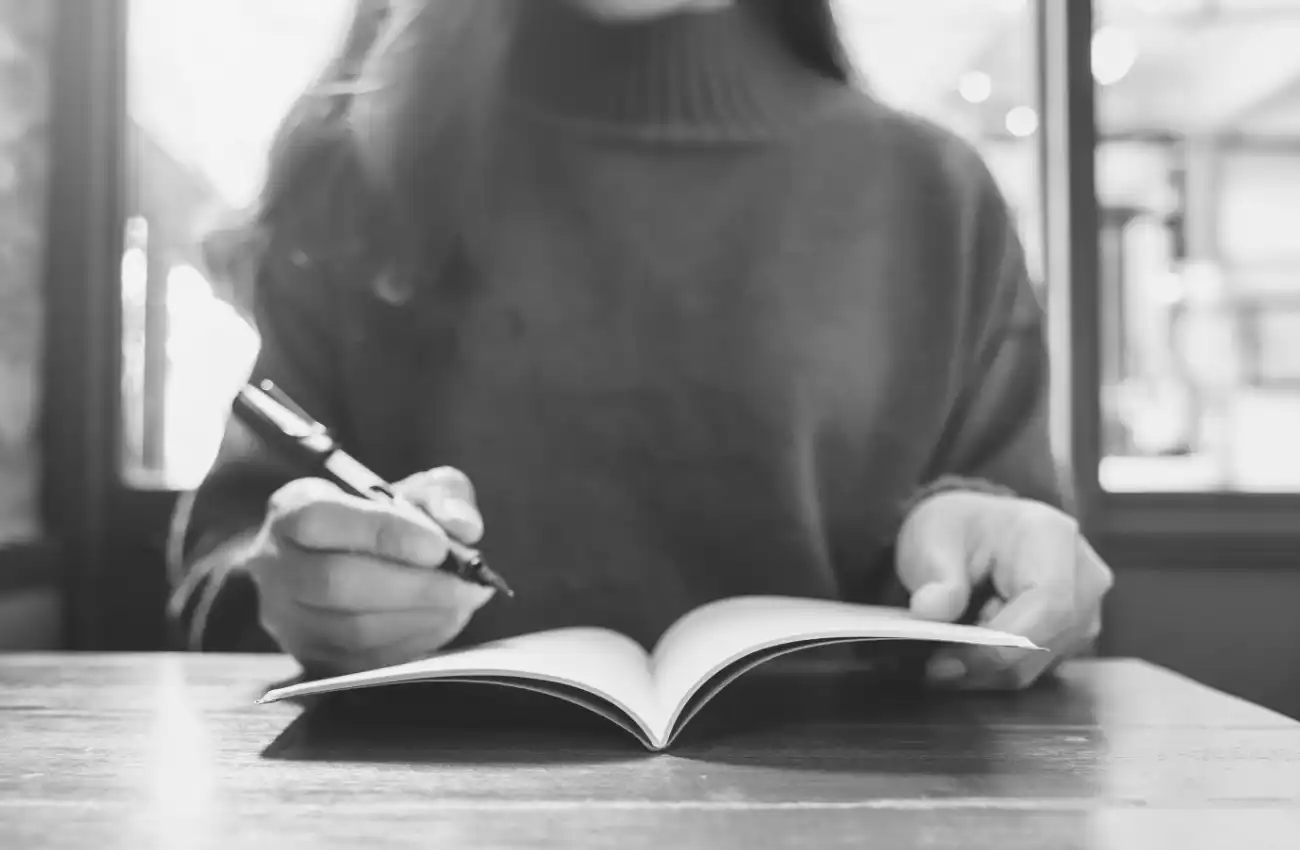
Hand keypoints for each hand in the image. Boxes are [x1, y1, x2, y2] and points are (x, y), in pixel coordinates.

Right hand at [246, 466, 493, 674]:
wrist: (354, 561)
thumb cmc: (386, 521)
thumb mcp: (416, 490)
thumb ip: (443, 496)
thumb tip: (463, 526)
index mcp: (292, 509)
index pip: (320, 519)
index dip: (382, 533)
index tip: (438, 546)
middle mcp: (274, 566)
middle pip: (335, 582)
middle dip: (412, 586)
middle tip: (465, 584)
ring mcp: (286, 619)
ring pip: (350, 629)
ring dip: (419, 618)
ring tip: (462, 602)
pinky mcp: (309, 658)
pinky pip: (362, 661)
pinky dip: (412, 642)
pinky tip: (443, 621)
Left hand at [895, 490, 1113, 689]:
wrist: (974, 532)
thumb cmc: (957, 529)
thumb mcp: (932, 540)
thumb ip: (935, 576)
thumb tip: (929, 611)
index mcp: (1052, 537)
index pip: (1047, 606)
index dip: (1000, 643)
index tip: (946, 660)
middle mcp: (1084, 574)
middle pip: (1046, 641)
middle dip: (986, 662)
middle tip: (935, 665)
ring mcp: (1088, 608)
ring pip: (1042, 663)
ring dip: (990, 667)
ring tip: (949, 649)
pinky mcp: (1077, 634)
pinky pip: (1040, 667)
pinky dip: (1000, 667)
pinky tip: (973, 648)